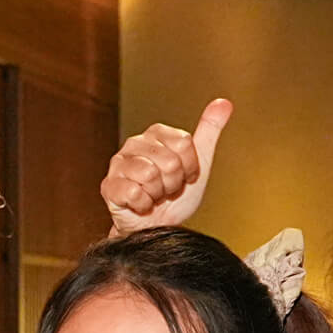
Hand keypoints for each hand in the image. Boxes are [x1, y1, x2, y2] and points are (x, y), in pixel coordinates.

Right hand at [101, 101, 232, 236]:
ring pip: (150, 175)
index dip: (190, 167)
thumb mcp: (199, 162)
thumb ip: (210, 131)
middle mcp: (135, 143)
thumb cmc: (174, 198)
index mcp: (156, 134)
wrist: (157, 228)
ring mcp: (119, 164)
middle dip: (173, 183)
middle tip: (167, 190)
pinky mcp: (109, 186)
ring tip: (154, 196)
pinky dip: (143, 205)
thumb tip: (224, 103)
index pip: (185, 143)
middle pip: (169, 160)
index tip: (184, 177)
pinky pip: (134, 192)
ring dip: (158, 194)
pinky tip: (141, 204)